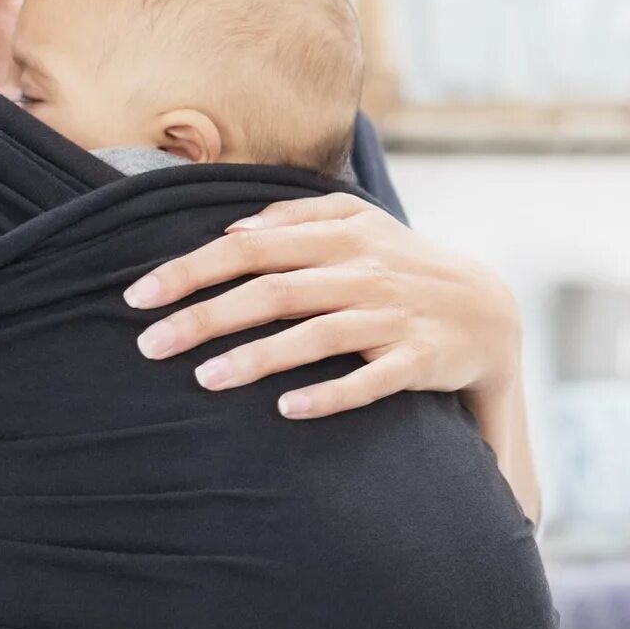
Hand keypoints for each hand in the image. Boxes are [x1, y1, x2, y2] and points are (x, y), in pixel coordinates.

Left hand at [124, 193, 520, 419]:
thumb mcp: (360, 224)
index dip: (193, 269)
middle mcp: (364, 272)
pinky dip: (333, 393)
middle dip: (207, 316)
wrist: (491, 310)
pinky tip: (289, 410)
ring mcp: (394, 316)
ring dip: (260, 356)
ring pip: (319, 334)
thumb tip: (232, 232)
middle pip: (275, 290)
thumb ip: (298, 218)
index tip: (139, 296)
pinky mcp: (421, 359)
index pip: (252, 248)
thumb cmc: (404, 267)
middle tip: (149, 345)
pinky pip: (374, 379)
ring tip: (204, 380)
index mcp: (342, 235)